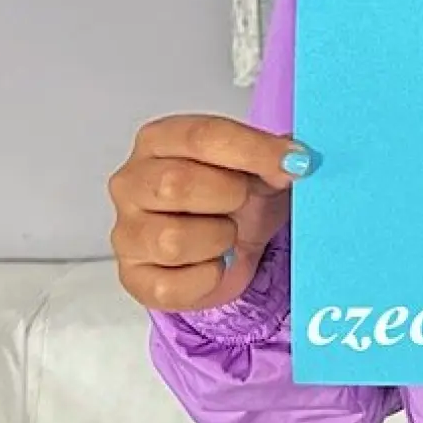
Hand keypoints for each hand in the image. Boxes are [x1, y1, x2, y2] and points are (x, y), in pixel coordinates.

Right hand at [109, 113, 316, 313]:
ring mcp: (127, 231)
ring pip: (172, 240)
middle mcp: (132, 182)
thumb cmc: (235, 199)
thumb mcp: (261, 168)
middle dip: (229, 196)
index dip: (254, 150)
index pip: (202, 136)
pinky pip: (171, 286)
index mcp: (160, 140)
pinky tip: (216, 264)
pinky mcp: (133, 278)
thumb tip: (296, 160)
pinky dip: (207, 279)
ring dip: (218, 240)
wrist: (230, 248)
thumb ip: (275, 156)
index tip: (296, 163)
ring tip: (226, 234)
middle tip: (244, 202)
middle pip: (176, 184)